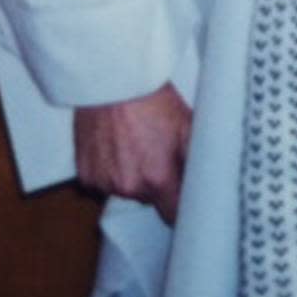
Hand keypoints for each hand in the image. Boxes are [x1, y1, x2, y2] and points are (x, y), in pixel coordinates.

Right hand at [74, 82, 191, 224]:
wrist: (114, 81)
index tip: (181, 200)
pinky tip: (115, 143)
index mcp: (158, 178)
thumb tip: (210, 181)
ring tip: (134, 141)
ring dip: (131, 174)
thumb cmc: (150, 98)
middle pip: (148, 199)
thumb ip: (197, 161)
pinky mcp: (87, 175)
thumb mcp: (187, 125)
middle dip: (155, 181)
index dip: (178, 207)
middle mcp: (130, 187)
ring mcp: (105, 183)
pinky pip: (103, 181)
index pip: (172, 215)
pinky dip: (109, 169)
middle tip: (156, 150)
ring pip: (125, 189)